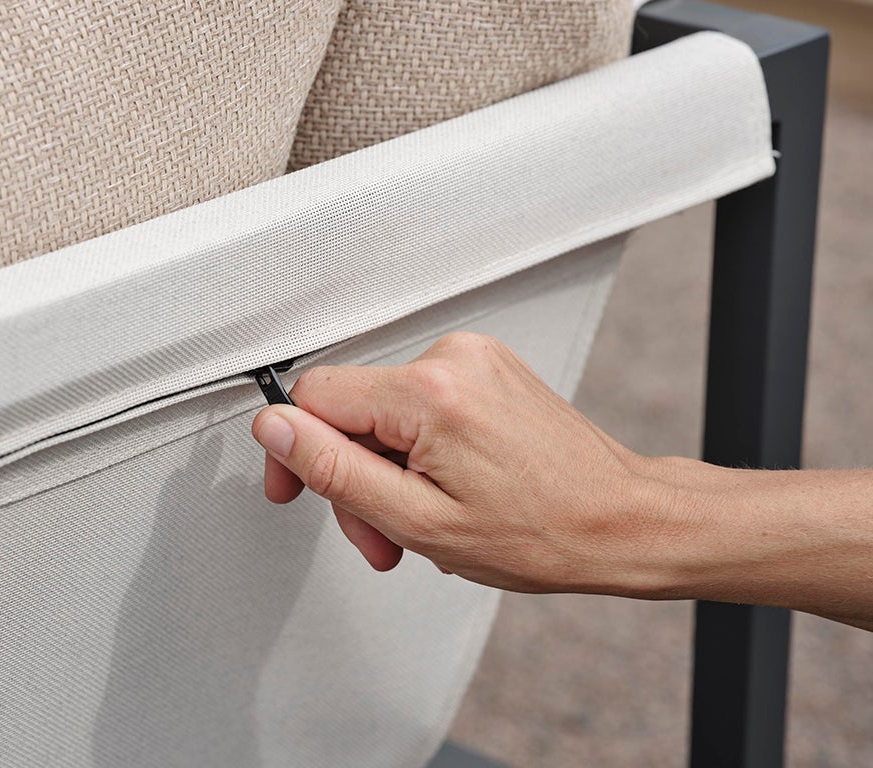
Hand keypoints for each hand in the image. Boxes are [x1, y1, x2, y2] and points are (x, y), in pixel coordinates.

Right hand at [251, 332, 672, 594]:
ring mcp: (473, 359)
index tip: (297, 488)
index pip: (314, 396)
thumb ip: (334, 470)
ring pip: (383, 411)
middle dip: (353, 476)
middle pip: (351, 408)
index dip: (294, 449)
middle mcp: (452, 358)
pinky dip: (417, 450)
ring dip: (387, 470)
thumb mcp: (419, 520)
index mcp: (431, 393)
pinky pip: (419, 404)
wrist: (618, 520)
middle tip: (379, 533)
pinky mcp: (485, 368)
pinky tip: (443, 487)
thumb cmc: (543, 531)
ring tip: (420, 520)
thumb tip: (274, 428)